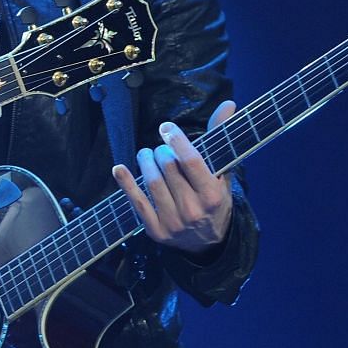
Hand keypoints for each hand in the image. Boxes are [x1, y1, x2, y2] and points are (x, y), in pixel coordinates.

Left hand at [113, 103, 236, 255]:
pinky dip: (126, 184)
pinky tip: (119, 169)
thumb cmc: (215, 199)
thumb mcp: (223, 172)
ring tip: (147, 154)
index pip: (191, 161)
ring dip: (146, 161)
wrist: (208, 243)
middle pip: (169, 168)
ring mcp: (173, 222)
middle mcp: (193, 210)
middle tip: (161, 148)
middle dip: (162, 152)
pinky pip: (137, 203)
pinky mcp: (156, 231)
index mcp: (213, 195)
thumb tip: (228, 104)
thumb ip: (221, 139)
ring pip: (152, 182)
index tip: (166, 128)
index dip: (177, 140)